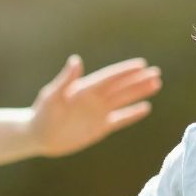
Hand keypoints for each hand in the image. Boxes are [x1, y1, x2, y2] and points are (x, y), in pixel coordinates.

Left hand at [30, 56, 160, 156]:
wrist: (38, 135)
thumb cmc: (42, 113)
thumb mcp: (52, 96)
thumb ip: (65, 80)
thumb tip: (76, 60)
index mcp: (85, 89)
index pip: (109, 78)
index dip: (125, 72)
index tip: (141, 64)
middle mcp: (94, 99)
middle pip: (121, 88)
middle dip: (138, 81)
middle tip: (156, 73)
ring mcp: (98, 113)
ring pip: (123, 101)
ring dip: (139, 93)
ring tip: (156, 84)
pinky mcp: (99, 127)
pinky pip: (119, 119)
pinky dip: (132, 114)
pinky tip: (145, 108)